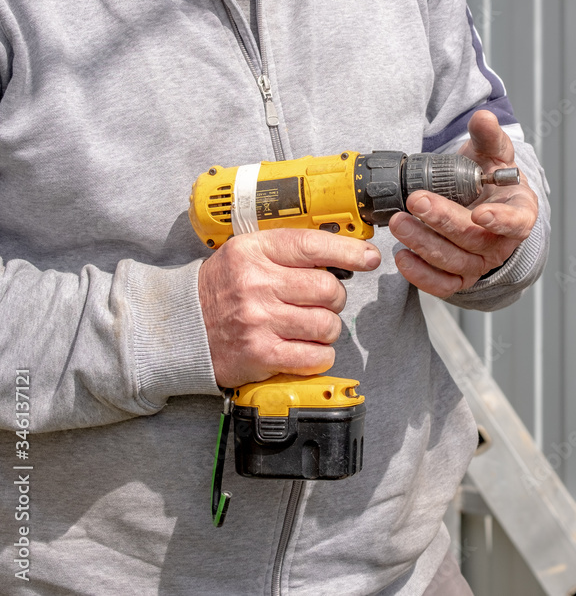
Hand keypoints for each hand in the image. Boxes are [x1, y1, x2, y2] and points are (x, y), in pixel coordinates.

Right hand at [198, 229, 381, 388]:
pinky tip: (304, 349)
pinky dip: (319, 355)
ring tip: (308, 327)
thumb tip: (345, 251)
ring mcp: (258, 321)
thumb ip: (288, 250)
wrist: (180, 328)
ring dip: (327, 329)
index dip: (349, 251)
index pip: (313, 246)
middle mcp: (256, 284)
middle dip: (334, 298)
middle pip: (328, 289)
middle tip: (321, 303)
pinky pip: (316, 356)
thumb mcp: (247, 254)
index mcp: (254, 251)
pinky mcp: (261, 355)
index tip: (369, 257)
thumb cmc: (223, 289)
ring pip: (327, 324)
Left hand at [389, 110, 537, 296]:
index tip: (481, 213)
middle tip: (416, 202)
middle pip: (473, 240)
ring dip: (424, 244)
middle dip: (442, 221)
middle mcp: (501, 244)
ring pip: (453, 261)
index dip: (500, 220)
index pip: (516, 222)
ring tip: (399, 223)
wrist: (481, 203)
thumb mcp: (493, 154)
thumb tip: (483, 117)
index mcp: (519, 212)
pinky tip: (402, 255)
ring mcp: (479, 263)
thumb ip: (489, 136)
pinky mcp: (459, 278)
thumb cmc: (491, 180)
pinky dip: (421, 275)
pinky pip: (442, 285)